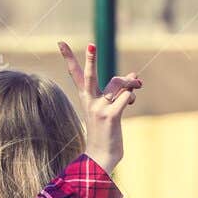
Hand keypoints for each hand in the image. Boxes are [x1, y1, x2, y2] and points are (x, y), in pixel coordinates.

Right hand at [57, 41, 141, 175]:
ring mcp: (99, 108)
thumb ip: (120, 90)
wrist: (101, 155)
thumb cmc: (106, 131)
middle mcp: (90, 100)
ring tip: (137, 85)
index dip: (68, 57)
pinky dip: (132, 97)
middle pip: (90, 75)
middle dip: (91, 59)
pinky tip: (131, 104)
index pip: (76, 74)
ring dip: (131, 82)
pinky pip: (127, 96)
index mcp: (86, 97)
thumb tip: (135, 74)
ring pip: (119, 83)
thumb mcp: (111, 108)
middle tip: (91, 44)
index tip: (60, 42)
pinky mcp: (111, 116)